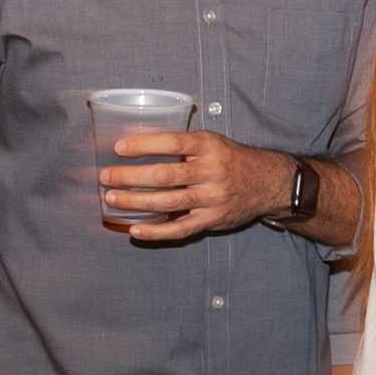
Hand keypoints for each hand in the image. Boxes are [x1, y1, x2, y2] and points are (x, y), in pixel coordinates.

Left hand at [102, 133, 294, 240]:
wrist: (269, 182)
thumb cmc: (233, 160)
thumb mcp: (214, 143)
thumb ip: (184, 146)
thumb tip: (139, 144)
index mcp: (210, 146)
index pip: (173, 142)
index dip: (144, 145)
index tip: (119, 147)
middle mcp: (212, 172)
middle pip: (165, 175)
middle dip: (131, 176)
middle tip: (106, 177)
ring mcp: (212, 198)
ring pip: (168, 202)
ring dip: (136, 201)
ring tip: (112, 199)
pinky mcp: (212, 219)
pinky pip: (180, 229)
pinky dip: (156, 232)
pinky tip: (136, 230)